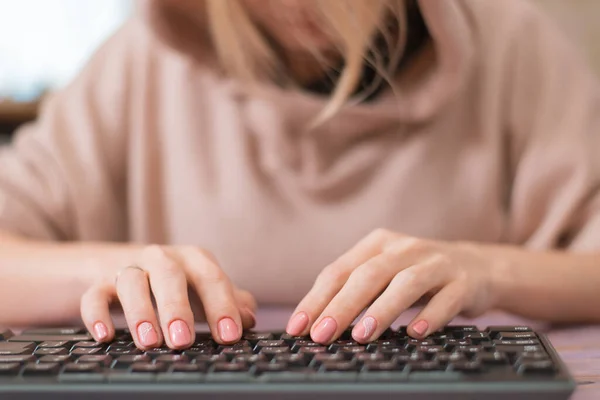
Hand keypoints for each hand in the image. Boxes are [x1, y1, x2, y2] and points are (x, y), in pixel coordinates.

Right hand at [80, 246, 255, 348]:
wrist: (123, 264)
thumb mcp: (205, 289)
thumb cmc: (177, 284)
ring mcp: (129, 268)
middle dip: (176, 308)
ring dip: (139, 312)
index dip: (222, 307)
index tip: (228, 336)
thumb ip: (230, 301)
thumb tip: (249, 318)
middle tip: (182, 341)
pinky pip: (94, 295)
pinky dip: (97, 315)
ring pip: (131, 282)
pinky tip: (105, 337)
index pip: (212, 278)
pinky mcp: (100, 283)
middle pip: (169, 275)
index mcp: (193, 260)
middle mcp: (161, 259)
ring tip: (149, 343)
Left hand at [286, 229, 498, 343]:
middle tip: (322, 334)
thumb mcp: (385, 274)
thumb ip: (355, 291)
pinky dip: (429, 316)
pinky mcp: (463, 282)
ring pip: (405, 283)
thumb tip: (315, 324)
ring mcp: (436, 263)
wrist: (478, 267)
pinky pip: (446, 299)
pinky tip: (413, 334)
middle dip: (342, 306)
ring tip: (361, 335)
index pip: (339, 271)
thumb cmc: (418, 275)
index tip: (297, 327)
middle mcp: (405, 249)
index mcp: (378, 244)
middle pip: (368, 275)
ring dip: (381, 310)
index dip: (316, 299)